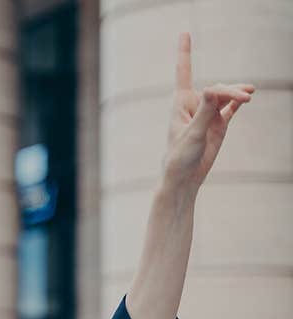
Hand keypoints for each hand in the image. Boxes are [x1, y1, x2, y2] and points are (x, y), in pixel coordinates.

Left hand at [161, 32, 254, 192]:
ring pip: (226, 96)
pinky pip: (231, 107)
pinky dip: (238, 101)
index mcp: (180, 103)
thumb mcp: (192, 134)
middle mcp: (193, 105)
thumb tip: (213, 89)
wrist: (184, 177)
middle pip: (216, 88)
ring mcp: (207, 114)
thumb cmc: (179, 156)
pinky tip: (246, 98)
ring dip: (237, 94)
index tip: (185, 32)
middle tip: (246, 96)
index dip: (185, 52)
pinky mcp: (218, 124)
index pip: (184, 72)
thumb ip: (204, 112)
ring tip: (250, 95)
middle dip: (230, 90)